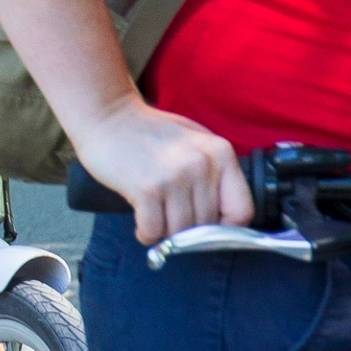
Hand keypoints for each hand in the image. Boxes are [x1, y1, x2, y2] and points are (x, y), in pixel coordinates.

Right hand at [70, 100, 250, 247]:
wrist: (108, 116)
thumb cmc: (150, 133)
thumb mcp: (195, 142)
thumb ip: (214, 174)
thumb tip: (226, 220)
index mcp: (220, 153)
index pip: (242, 211)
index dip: (226, 228)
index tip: (208, 229)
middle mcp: (201, 164)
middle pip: (207, 226)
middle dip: (189, 231)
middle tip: (171, 220)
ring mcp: (174, 177)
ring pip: (181, 232)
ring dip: (166, 234)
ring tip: (155, 220)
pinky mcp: (146, 188)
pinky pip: (154, 230)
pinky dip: (146, 234)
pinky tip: (141, 224)